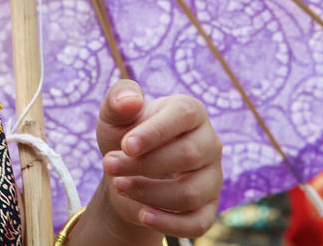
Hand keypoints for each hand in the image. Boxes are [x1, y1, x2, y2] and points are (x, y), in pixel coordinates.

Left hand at [96, 80, 222, 238]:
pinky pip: (198, 222)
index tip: (126, 145)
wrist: (128, 172)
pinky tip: (142, 215)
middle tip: (109, 164)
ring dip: (150, 193)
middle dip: (143, 164)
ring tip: (119, 185)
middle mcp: (209, 142)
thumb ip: (118, 98)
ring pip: (191, 192)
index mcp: (190, 111)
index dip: (155, 132)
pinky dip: (169, 223)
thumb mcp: (114, 115)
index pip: (182, 116)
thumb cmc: (126, 136)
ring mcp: (213, 177)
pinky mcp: (208, 207)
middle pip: (188, 155)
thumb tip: (130, 100)